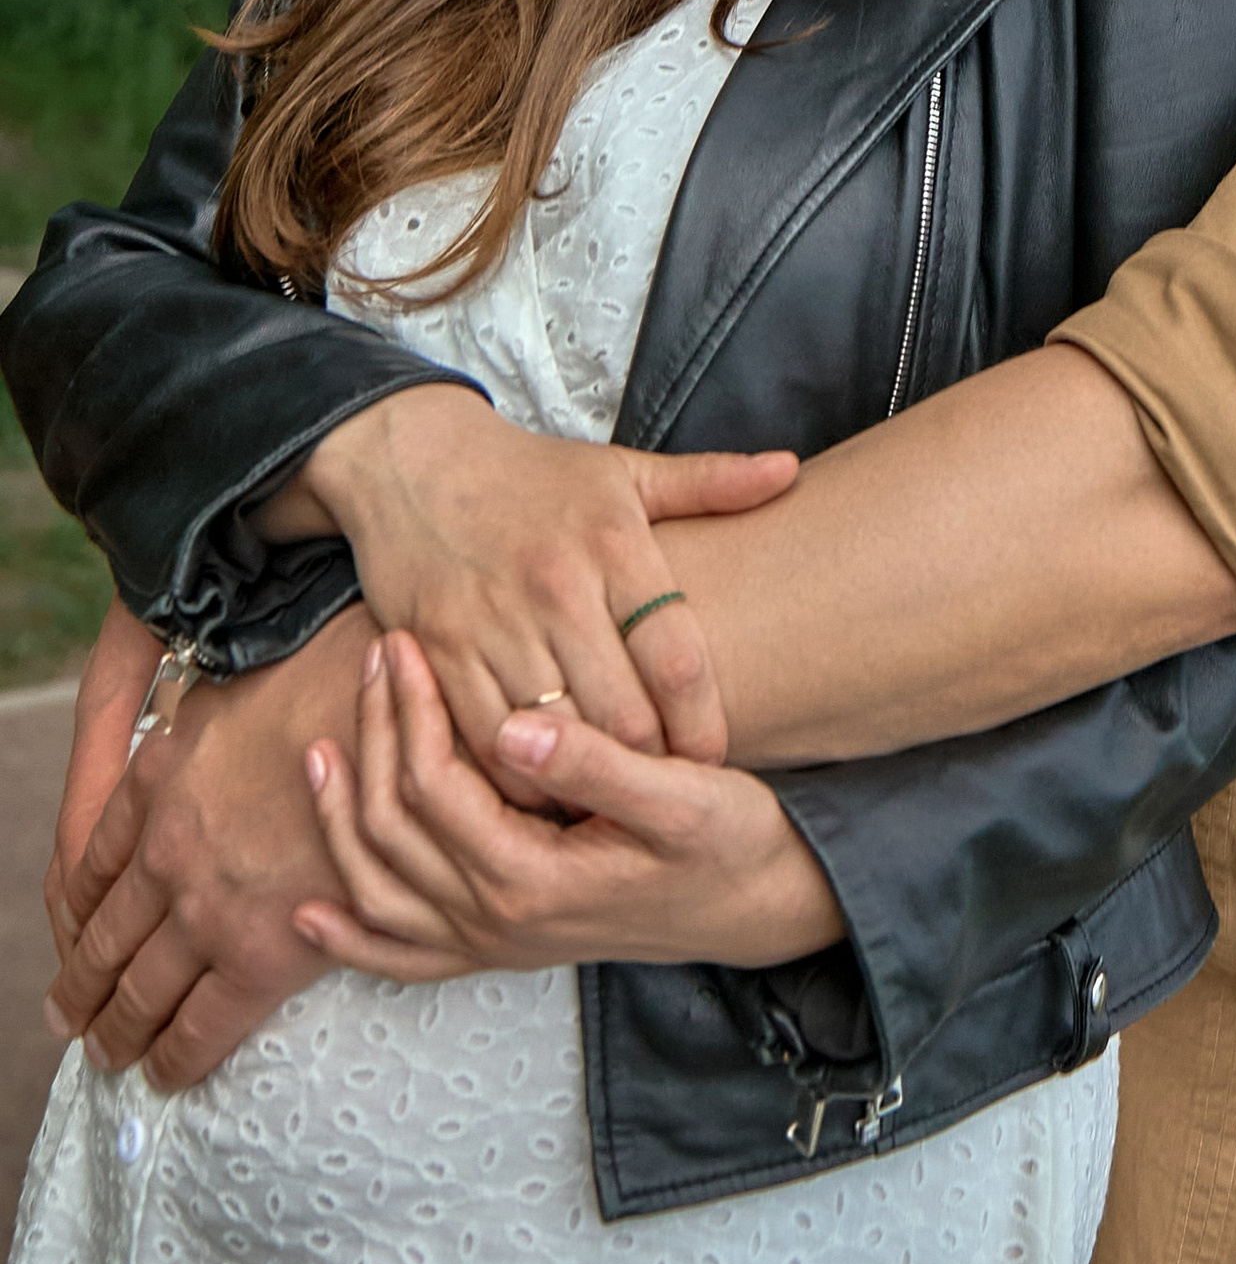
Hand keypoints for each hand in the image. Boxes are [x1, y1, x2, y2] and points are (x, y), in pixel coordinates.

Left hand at [44, 609, 370, 1088]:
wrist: (390, 712)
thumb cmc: (330, 675)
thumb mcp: (233, 684)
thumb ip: (199, 719)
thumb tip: (191, 720)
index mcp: (156, 785)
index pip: (91, 867)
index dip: (78, 909)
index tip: (74, 933)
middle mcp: (167, 854)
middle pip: (104, 941)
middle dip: (82, 987)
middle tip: (68, 1018)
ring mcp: (208, 908)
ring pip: (139, 992)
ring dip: (116, 1031)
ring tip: (108, 1053)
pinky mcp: (263, 953)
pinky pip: (203, 1026)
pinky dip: (176, 1058)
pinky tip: (166, 1074)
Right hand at [273, 386, 799, 775]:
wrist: (416, 462)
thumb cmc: (535, 477)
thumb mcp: (624, 470)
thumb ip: (711, 481)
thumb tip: (790, 470)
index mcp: (614, 545)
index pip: (679, 658)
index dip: (705, 725)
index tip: (715, 759)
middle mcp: (556, 587)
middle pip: (622, 714)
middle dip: (650, 765)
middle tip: (665, 792)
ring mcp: (493, 622)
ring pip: (556, 739)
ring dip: (585, 781)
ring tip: (609, 802)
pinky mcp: (437, 652)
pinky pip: (485, 743)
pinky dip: (517, 776)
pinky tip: (542, 785)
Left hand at [296, 630, 840, 977]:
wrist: (763, 906)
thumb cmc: (731, 841)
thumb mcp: (685, 795)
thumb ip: (598, 764)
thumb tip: (514, 727)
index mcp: (533, 880)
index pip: (434, 788)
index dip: (410, 713)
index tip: (406, 644)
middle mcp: (500, 922)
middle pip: (393, 830)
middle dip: (373, 740)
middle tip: (374, 662)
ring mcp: (496, 944)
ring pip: (381, 891)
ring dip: (341, 822)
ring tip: (320, 751)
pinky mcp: (505, 948)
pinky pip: (406, 956)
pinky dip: (354, 937)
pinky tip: (315, 912)